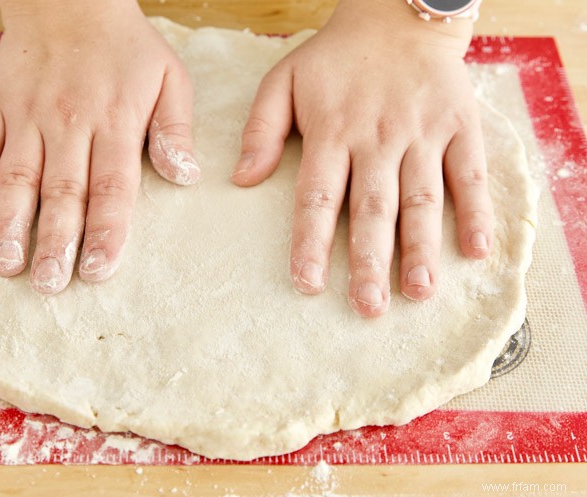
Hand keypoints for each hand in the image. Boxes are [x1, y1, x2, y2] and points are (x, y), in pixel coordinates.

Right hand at [0, 0, 198, 293]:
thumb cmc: (125, 48)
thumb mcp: (168, 79)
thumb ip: (174, 130)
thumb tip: (186, 176)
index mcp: (114, 123)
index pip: (112, 189)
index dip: (106, 233)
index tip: (99, 271)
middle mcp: (68, 125)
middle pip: (62, 193)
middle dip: (55, 243)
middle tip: (49, 285)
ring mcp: (27, 116)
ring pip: (17, 177)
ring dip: (9, 223)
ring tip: (5, 264)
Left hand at [232, 0, 492, 316]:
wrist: (398, 14)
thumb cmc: (335, 56)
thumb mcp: (283, 79)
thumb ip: (262, 129)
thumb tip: (242, 179)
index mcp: (332, 131)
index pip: (317, 197)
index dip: (311, 243)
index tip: (307, 284)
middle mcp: (377, 138)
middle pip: (372, 208)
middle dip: (370, 261)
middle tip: (368, 307)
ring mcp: (423, 133)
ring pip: (421, 198)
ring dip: (421, 247)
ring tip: (419, 292)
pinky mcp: (460, 126)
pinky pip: (470, 173)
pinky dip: (475, 212)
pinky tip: (476, 251)